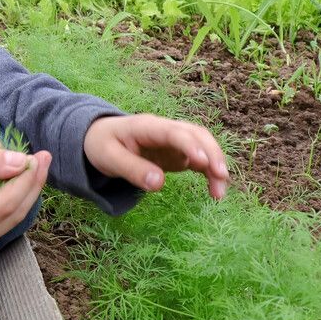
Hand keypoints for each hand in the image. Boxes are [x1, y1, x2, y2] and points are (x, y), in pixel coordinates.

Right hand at [0, 146, 51, 260]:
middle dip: (30, 183)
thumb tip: (21, 161)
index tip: (38, 154)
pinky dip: (7, 194)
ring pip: (9, 216)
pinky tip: (11, 171)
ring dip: (22, 188)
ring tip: (31, 160)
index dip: (25, 179)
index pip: (4, 204)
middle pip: (12, 213)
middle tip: (43, 155)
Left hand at [84, 114, 228, 199]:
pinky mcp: (177, 153)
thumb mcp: (108, 158)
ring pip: (203, 145)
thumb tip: (158, 184)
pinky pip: (199, 159)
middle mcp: (165, 129)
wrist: (99, 138)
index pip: (173, 132)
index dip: (189, 145)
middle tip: (221, 179)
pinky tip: (214, 189)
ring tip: (219, 193)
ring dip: (215, 165)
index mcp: (146, 126)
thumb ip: (132, 169)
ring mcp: (173, 140)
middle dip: (212, 154)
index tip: (203, 163)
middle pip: (196, 134)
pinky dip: (209, 172)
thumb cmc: (102, 145)